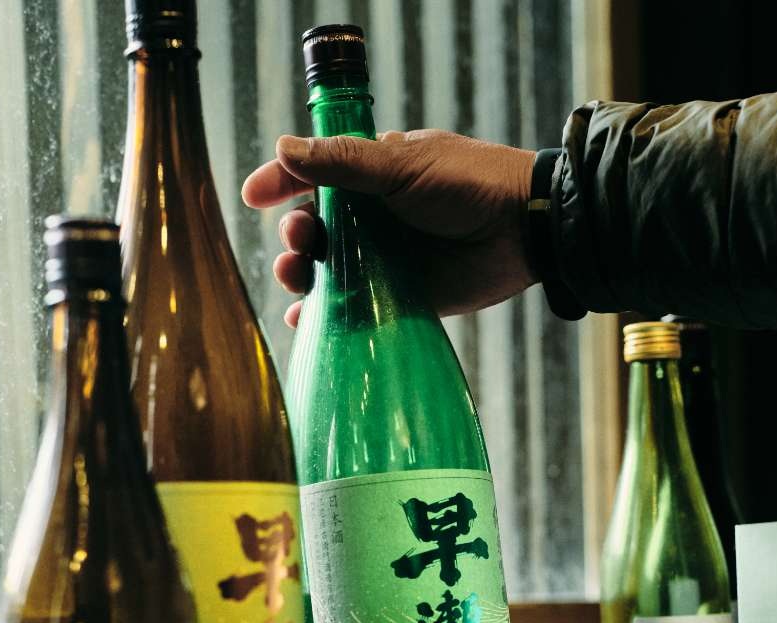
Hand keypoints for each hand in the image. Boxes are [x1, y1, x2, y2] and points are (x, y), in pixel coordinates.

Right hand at [241, 129, 536, 325]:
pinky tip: (306, 319)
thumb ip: (344, 163)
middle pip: (315, 228)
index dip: (282, 182)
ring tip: (297, 276)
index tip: (254, 197)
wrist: (522, 230)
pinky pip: (354, 310)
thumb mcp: (401, 165)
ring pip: (329, 271)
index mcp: (373, 175)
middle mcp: (375, 218)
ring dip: (303, 274)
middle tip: (302, 241)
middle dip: (296, 235)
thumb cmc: (468, 184)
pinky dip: (326, 316)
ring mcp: (386, 260)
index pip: (316, 175)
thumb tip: (283, 148)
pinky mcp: (401, 297)